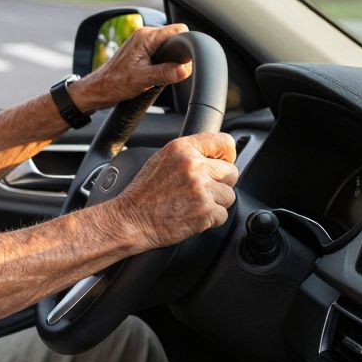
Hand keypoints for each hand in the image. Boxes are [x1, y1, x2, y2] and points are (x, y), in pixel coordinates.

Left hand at [72, 24, 194, 112]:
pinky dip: (164, 62)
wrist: (99, 89)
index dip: (187, 42)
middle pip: (175, 37)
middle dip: (179, 53)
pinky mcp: (141, 51)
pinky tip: (159, 73)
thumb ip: (166, 73)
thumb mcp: (144, 80)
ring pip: (168, 46)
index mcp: (146, 37)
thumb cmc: (115, 83)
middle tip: (175, 70)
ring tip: (165, 73)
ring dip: (171, 59)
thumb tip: (185, 69)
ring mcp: (142, 43)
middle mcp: (144, 35)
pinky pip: (160, 52)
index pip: (178, 29)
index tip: (188, 58)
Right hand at [89, 132, 238, 254]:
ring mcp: (201, 188)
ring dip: (216, 204)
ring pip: (229, 196)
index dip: (226, 155)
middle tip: (200, 192)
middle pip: (231, 172)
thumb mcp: (161, 160)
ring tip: (192, 205)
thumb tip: (215, 158)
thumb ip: (188, 155)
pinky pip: (223, 215)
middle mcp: (193, 165)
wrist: (130, 219)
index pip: (223, 142)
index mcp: (182, 149)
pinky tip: (191, 216)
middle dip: (220, 184)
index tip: (222, 164)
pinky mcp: (205, 210)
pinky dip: (210, 220)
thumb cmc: (142, 194)